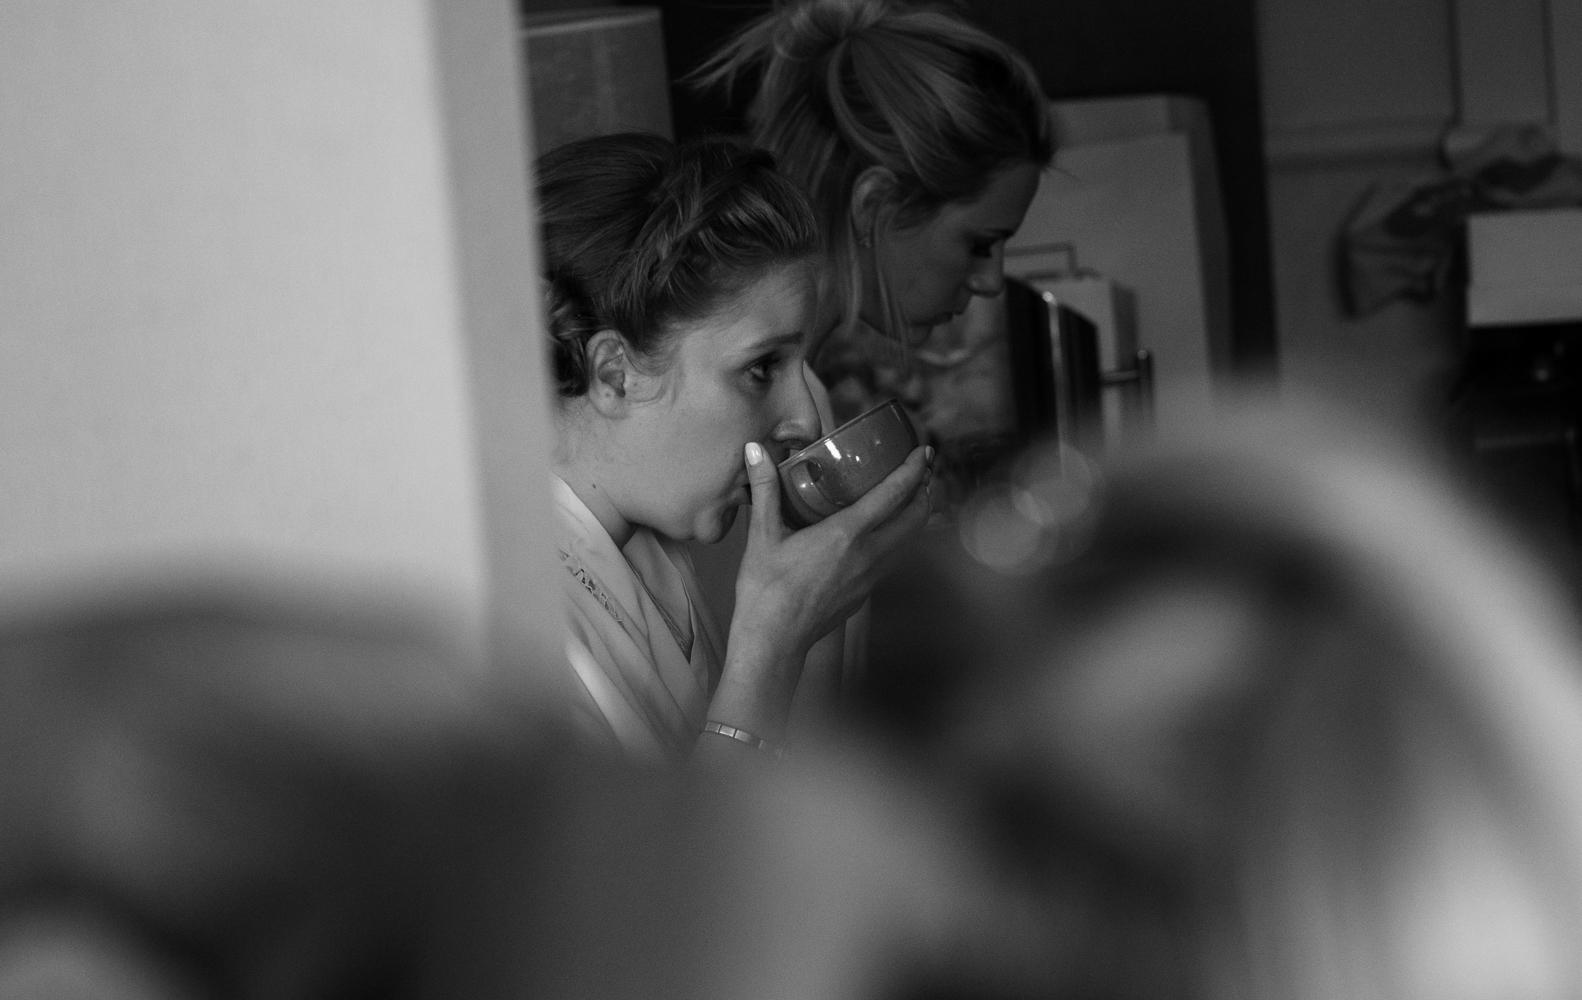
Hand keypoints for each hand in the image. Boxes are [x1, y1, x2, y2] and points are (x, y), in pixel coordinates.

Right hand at [734, 440, 931, 663]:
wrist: (774, 640)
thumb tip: (756, 450)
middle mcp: (868, 555)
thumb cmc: (766, 589)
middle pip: (915, 518)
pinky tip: (881, 536)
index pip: (894, 494)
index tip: (923, 451)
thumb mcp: (763, 535)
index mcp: (847, 535)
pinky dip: (898, 541)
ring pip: (908, 542)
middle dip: (924, 492)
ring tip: (909, 499)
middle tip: (922, 472)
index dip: (913, 469)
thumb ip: (765, 489)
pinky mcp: (865, 595)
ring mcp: (870, 579)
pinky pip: (892, 561)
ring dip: (915, 517)